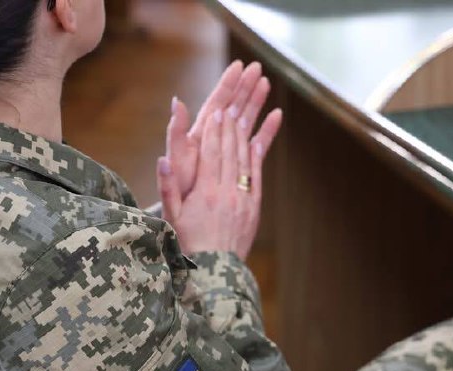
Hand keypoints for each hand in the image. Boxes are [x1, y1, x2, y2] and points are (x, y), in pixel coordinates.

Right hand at [158, 101, 282, 259]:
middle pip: (230, 152)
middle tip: (233, 104)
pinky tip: (257, 140)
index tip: (218, 111)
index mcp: (205, 193)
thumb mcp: (172, 216)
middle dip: (231, 126)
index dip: (216, 131)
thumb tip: (162, 159)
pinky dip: (257, 156)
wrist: (214, 270)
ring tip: (244, 114)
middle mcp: (227, 192)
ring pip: (245, 160)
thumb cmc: (188, 243)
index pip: (212, 154)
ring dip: (245, 135)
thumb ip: (168, 186)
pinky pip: (256, 176)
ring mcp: (243, 199)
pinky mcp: (253, 207)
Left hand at [163, 60, 270, 197]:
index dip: (227, 85)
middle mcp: (213, 141)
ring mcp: (226, 153)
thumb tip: (176, 102)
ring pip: (244, 122)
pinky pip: (254, 144)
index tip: (238, 66)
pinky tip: (277, 115)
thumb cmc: (180, 191)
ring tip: (266, 83)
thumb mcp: (176, 160)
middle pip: (232, 108)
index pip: (216, 103)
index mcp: (200, 136)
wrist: (189, 221)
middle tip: (257, 67)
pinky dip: (265, 130)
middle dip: (243, 87)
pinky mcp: (238, 167)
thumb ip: (176, 133)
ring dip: (255, 103)